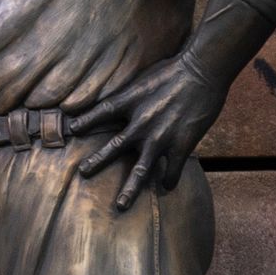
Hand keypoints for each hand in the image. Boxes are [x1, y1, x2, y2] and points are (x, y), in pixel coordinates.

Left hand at [68, 54, 225, 210]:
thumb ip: (131, 93)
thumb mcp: (144, 77)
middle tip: (83, 172)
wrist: (203, 70)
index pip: (100, 112)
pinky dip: (169, 181)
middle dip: (97, 161)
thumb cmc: (175, 69)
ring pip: (141, 170)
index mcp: (130, 101)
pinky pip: (172, 170)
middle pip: (114, 147)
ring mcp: (160, 137)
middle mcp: (141, 122)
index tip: (72, 130)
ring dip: (130, 189)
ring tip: (121, 205)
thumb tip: (120, 103)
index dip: (85, 121)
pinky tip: (166, 187)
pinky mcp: (181, 144)